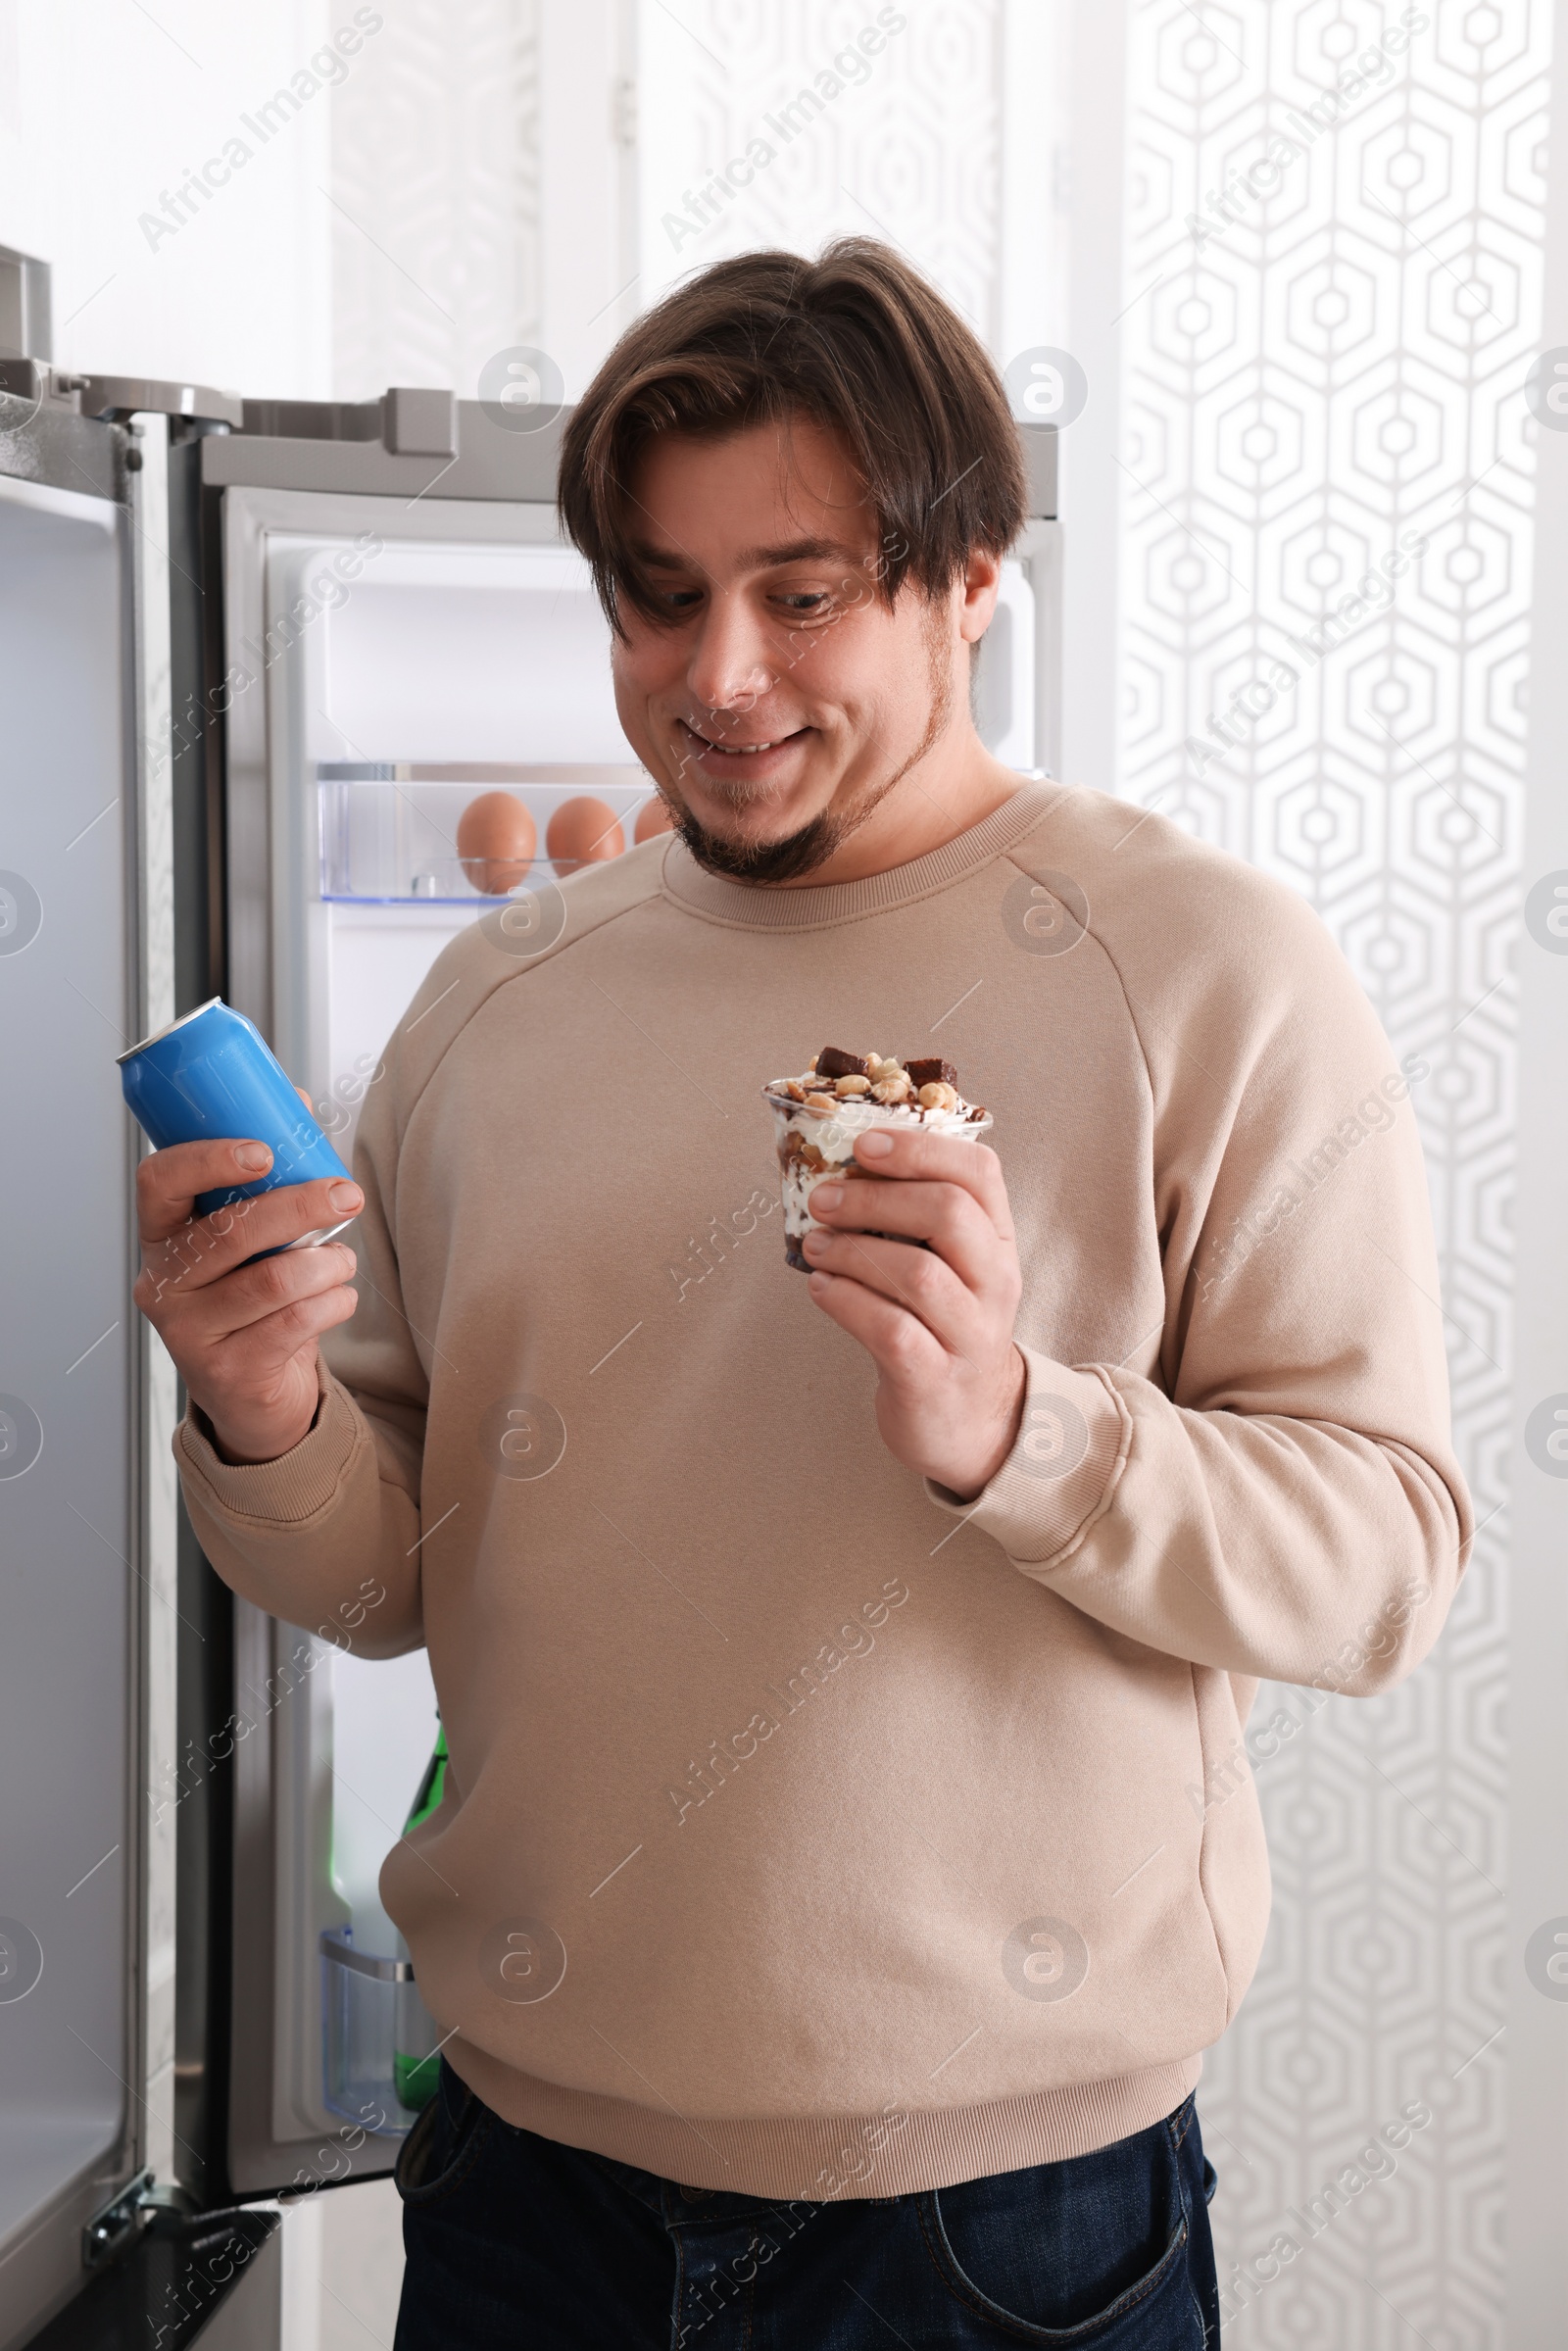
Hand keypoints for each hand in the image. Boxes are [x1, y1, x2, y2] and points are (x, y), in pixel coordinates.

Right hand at [132, 1136, 362, 1464]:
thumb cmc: (250, 1301)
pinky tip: (341, 1296)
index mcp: (162, 1236)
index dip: (208, 1160)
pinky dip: (333, 1302)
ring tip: (343, 1259)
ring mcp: (190, 1331)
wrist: (249, 1392)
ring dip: (326, 1263)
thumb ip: (264, 1176)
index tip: (263, 1151)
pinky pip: (294, 1323)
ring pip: (272, 1280)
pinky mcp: (228, 1370)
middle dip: (301, 1206)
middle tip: (347, 1195)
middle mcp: (165, 1283)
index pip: (159, 1182)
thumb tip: (294, 1100)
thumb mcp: (247, 1239)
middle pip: (229, 1231)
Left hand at [801, 1129, 1025, 1498]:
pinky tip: (820, 1289)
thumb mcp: (948, 1266)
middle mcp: (995, 1282)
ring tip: (815, 1246)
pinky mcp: (934, 1377)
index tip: (862, 1145)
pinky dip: (845, 1301)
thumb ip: (913, 1218)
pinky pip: (890, 1329)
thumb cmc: (943, 1327)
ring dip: (851, 1251)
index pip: (979, 1173)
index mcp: (997, 1240)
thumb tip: (838, 1167)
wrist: (970, 1420)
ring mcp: (969, 1333)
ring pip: (917, 1273)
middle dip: (874, 1198)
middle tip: (822, 1199)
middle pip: (948, 1213)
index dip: (918, 1149)